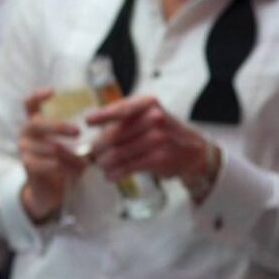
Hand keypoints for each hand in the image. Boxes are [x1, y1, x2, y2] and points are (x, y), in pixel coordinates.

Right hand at [18, 88, 88, 222]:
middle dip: (59, 127)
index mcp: (34, 123)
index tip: (53, 91)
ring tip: (83, 164)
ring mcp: (24, 148)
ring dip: (71, 156)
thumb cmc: (62, 162)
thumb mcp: (70, 145)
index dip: (38, 95)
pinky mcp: (27, 164)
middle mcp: (25, 133)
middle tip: (78, 132)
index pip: (29, 103)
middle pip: (38, 123)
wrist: (49, 190)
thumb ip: (78, 135)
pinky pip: (50, 162)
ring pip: (50, 147)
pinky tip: (73, 171)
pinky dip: (65, 167)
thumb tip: (104, 122)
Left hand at [85, 94, 210, 185]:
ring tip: (101, 164)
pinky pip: (127, 167)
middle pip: (113, 135)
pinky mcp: (158, 158)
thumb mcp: (145, 113)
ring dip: (104, 162)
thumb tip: (89, 126)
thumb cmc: (160, 130)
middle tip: (92, 153)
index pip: (120, 109)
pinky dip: (114, 173)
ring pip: (116, 153)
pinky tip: (110, 175)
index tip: (88, 121)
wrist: (191, 150)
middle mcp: (154, 118)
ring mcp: (158, 139)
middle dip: (97, 147)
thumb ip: (121, 117)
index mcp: (148, 103)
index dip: (102, 116)